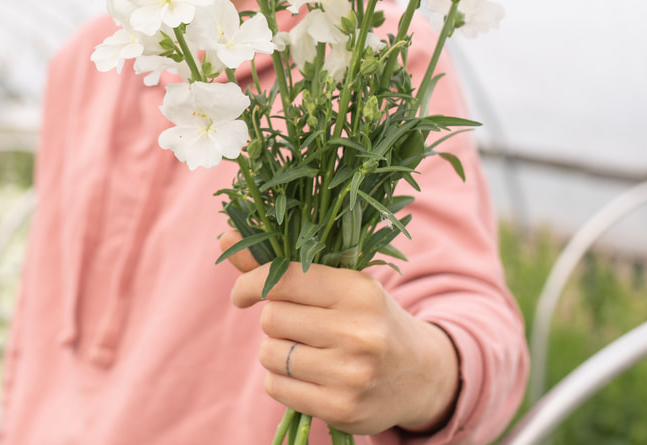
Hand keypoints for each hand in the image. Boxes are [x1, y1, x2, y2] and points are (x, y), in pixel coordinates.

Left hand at [220, 233, 459, 434]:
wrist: (421, 374)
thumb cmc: (370, 318)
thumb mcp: (341, 284)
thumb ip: (282, 265)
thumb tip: (225, 238)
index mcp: (359, 290)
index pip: (284, 278)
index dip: (251, 283)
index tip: (243, 294)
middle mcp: (358, 331)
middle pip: (272, 318)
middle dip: (275, 321)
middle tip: (299, 324)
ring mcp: (351, 374)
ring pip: (270, 354)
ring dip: (276, 351)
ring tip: (307, 350)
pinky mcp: (342, 408)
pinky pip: (276, 387)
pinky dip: (281, 380)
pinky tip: (308, 375)